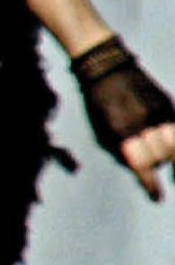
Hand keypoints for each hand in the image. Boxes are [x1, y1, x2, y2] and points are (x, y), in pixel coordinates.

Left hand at [72, 36, 174, 201]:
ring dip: (173, 158)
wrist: (106, 66)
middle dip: (159, 165)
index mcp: (122, 130)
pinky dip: (174, 140)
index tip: (156, 198)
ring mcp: (159, 111)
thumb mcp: (100, 130)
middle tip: (157, 171)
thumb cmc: (98, 101)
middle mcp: (144, 121)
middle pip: (162, 156)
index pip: (142, 166)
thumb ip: (119, 151)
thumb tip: (139, 170)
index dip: (150, 185)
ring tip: (171, 167)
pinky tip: (171, 147)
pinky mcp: (168, 103)